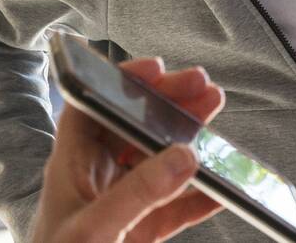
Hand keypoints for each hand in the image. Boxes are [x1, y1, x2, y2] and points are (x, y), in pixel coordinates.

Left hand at [32, 58, 225, 242]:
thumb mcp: (93, 232)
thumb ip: (137, 195)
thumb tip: (184, 156)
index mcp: (71, 168)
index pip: (90, 107)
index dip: (119, 81)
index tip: (155, 69)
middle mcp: (97, 179)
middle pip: (134, 127)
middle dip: (169, 105)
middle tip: (204, 88)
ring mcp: (121, 205)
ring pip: (159, 161)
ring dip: (191, 139)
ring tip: (217, 118)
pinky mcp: (141, 234)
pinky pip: (176, 207)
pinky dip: (202, 196)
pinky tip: (224, 186)